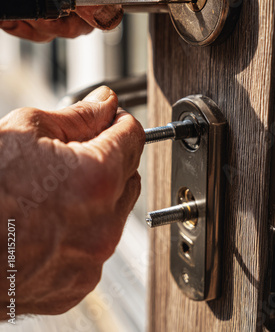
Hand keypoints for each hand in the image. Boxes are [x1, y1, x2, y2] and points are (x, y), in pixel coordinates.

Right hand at [0, 86, 144, 315]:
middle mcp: (103, 224)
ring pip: (113, 212)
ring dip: (95, 197)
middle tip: (70, 156)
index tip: (107, 119)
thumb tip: (105, 103)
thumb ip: (79, 116)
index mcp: (97, 179)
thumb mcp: (27, 131)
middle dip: (108, 159)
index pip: (133, 136)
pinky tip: (47, 222)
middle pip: (128, 175)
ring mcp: (91, 260)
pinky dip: (80, 231)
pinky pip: (94, 246)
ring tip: (51, 193)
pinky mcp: (76, 284)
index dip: (118, 122)